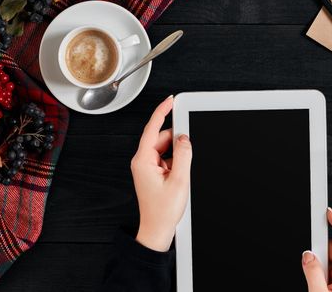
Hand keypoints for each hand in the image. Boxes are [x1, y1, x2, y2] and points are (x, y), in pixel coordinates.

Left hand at [132, 95, 192, 251]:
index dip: (162, 112)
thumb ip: (184, 155)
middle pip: (162, 138)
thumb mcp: (179, 180)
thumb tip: (185, 138)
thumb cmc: (162, 211)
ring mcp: (147, 168)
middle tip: (189, 149)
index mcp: (143, 160)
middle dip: (177, 141)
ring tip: (182, 172)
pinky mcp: (153, 173)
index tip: (170, 101)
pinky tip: (181, 174)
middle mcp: (142, 162)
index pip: (152, 128)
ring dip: (177, 154)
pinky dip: (176, 162)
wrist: (157, 230)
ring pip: (165, 149)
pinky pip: (166, 159)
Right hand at [302, 208, 331, 291]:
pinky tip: (315, 281)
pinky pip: (326, 269)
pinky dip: (318, 271)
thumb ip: (312, 272)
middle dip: (320, 252)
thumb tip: (307, 255)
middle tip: (311, 261)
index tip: (329, 213)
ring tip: (314, 280)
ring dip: (319, 264)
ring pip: (328, 259)